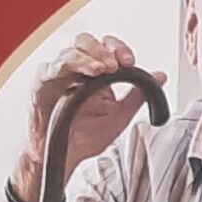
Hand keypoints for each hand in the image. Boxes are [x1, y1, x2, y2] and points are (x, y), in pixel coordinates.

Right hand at [19, 34, 151, 190]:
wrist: (64, 159)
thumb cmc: (84, 138)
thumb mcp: (119, 118)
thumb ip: (138, 96)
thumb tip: (159, 77)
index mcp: (94, 75)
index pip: (106, 48)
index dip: (118, 49)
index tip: (130, 61)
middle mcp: (76, 71)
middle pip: (86, 42)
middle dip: (104, 49)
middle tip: (117, 64)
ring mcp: (58, 77)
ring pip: (70, 52)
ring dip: (89, 57)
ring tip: (103, 69)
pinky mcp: (42, 87)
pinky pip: (50, 70)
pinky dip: (67, 68)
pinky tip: (82, 75)